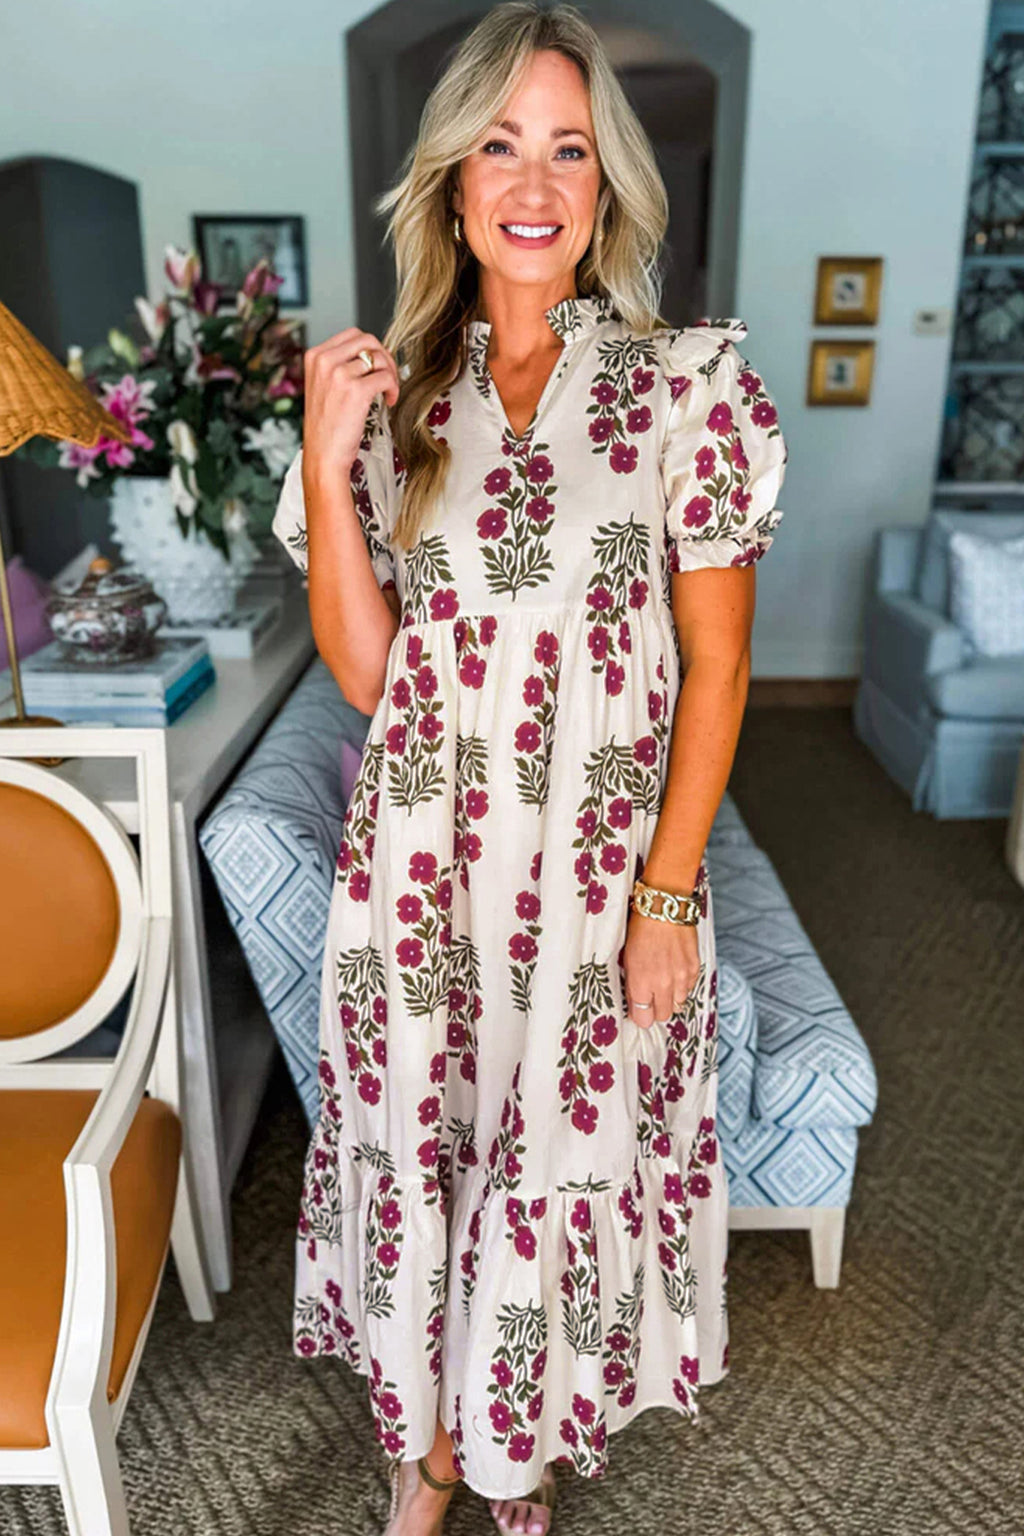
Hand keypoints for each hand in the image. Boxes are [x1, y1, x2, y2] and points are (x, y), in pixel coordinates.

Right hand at [302, 328, 401, 485]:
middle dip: (384, 356)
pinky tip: (389, 401)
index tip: (376, 366)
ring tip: (388, 392)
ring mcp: (339, 374)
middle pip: (368, 340)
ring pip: (379, 358)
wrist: (323, 456)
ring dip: (390, 374)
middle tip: (388, 376)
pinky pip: (386, 377)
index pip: (352, 335)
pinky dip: (393, 388)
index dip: (371, 348)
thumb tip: (370, 356)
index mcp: (315, 356)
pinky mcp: (356, 390)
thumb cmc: (325, 428)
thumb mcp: (322, 387)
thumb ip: (339, 367)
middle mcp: (325, 361)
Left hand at [622, 908, 699, 1028]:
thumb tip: (635, 1002)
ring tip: (663, 983)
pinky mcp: (694, 969)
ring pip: (678, 1005)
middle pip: (662, 1016)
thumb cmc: (641, 928)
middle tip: (651, 998)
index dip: (640, 1016)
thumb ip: (633, 984)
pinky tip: (674, 972)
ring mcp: (681, 977)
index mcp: (641, 982)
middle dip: (656, 1010)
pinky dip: (682, 985)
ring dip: (670, 998)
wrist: (665, 907)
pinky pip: (689, 989)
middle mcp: (663, 984)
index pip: (643, 1018)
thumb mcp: (627, 958)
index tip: (638, 1010)